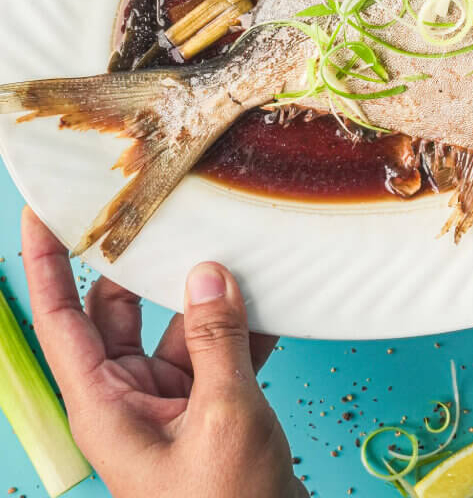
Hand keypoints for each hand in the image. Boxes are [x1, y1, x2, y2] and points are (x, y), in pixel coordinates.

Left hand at [20, 207, 306, 497]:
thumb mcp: (224, 414)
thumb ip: (216, 337)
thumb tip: (209, 273)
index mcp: (103, 402)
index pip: (59, 317)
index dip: (44, 261)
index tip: (45, 209)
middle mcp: (128, 394)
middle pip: (120, 308)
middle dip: (142, 263)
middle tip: (163, 209)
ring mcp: (170, 399)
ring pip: (181, 323)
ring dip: (212, 294)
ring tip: (241, 249)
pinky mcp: (208, 403)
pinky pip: (220, 347)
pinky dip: (246, 325)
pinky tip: (276, 299)